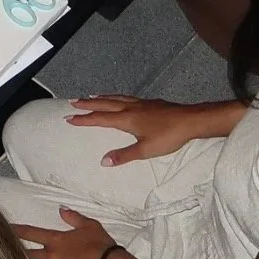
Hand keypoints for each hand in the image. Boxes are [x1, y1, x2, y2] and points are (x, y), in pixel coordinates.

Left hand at [14, 209, 118, 258]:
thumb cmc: (101, 244)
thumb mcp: (89, 224)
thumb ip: (73, 217)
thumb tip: (61, 209)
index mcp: (55, 240)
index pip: (30, 233)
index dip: (15, 231)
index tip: (4, 230)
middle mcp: (51, 258)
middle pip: (28, 257)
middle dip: (20, 256)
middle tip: (11, 255)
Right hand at [66, 95, 204, 165]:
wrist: (190, 120)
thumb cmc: (168, 136)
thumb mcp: (145, 150)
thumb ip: (124, 155)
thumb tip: (103, 161)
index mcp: (126, 119)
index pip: (100, 119)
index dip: (84, 119)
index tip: (69, 118)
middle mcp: (130, 108)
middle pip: (104, 104)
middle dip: (88, 104)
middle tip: (73, 102)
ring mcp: (140, 103)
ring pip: (115, 98)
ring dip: (101, 98)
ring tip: (91, 96)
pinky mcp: (149, 102)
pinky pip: (125, 97)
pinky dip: (116, 97)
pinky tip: (120, 99)